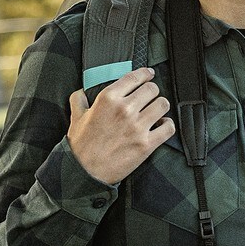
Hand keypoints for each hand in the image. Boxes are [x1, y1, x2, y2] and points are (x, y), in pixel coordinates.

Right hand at [67, 67, 173, 184]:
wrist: (85, 172)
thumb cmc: (81, 146)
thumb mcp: (76, 117)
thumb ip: (79, 100)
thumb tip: (82, 91)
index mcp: (108, 99)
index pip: (134, 77)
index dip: (145, 73)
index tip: (149, 74)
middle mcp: (125, 110)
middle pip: (152, 89)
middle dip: (152, 91)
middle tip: (149, 97)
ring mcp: (137, 127)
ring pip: (162, 104)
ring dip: (160, 106)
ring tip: (155, 110)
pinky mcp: (146, 144)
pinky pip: (168, 127)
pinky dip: (167, 125)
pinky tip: (162, 125)